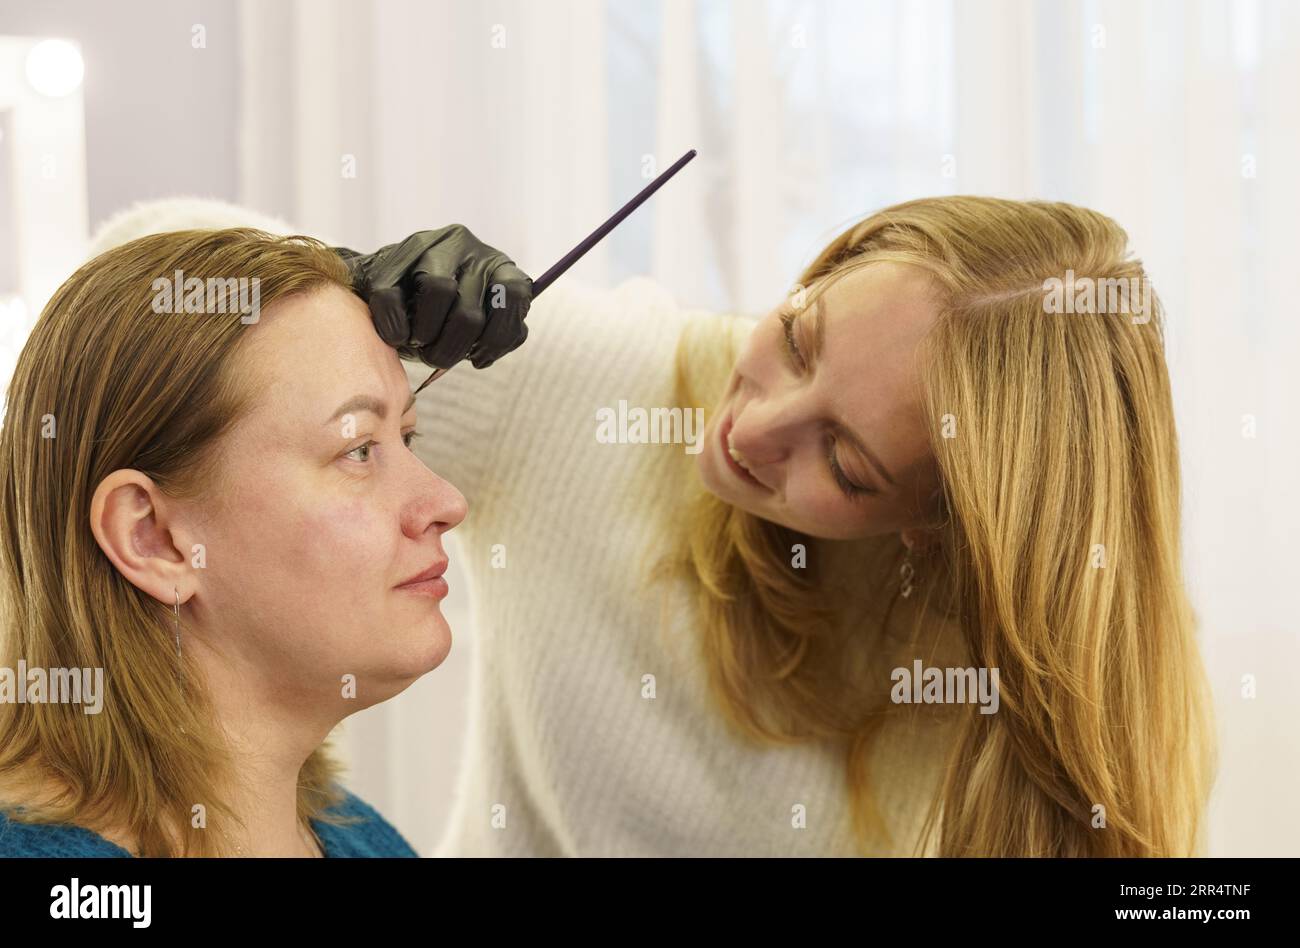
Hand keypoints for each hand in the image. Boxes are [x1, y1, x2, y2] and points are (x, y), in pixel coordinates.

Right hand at [336, 225, 532, 368]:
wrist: (390, 293)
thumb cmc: (444, 317)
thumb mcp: (479, 327)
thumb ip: (493, 337)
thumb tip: (486, 353)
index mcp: (497, 267)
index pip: (514, 295)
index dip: (498, 336)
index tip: (478, 357)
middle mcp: (469, 248)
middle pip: (470, 312)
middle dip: (451, 349)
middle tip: (436, 358)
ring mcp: (430, 245)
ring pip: (438, 290)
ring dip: (425, 335)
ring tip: (418, 343)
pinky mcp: (392, 256)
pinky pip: (392, 297)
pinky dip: (394, 329)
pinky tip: (397, 337)